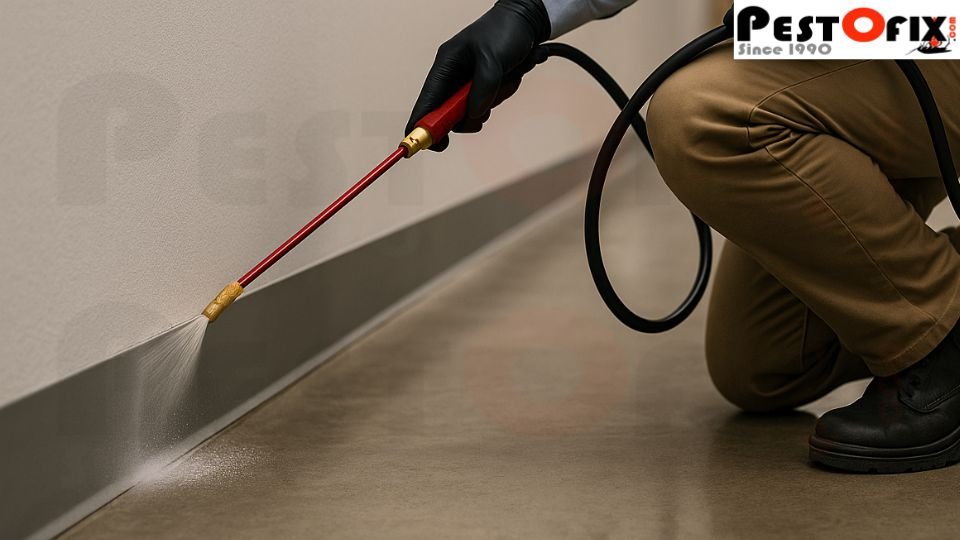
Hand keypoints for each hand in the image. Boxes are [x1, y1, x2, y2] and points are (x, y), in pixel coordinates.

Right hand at [405, 0, 550, 150]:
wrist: (527, 22)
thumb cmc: (505, 31)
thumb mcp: (493, 59)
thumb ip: (483, 89)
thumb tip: (474, 115)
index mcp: (446, 65)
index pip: (427, 100)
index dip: (423, 124)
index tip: (427, 144)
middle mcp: (454, 76)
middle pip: (449, 113)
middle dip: (466, 117)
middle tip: (481, 118)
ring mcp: (469, 83)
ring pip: (473, 111)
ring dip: (491, 102)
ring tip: (505, 81)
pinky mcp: (485, 87)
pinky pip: (489, 104)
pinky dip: (501, 96)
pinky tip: (510, 78)